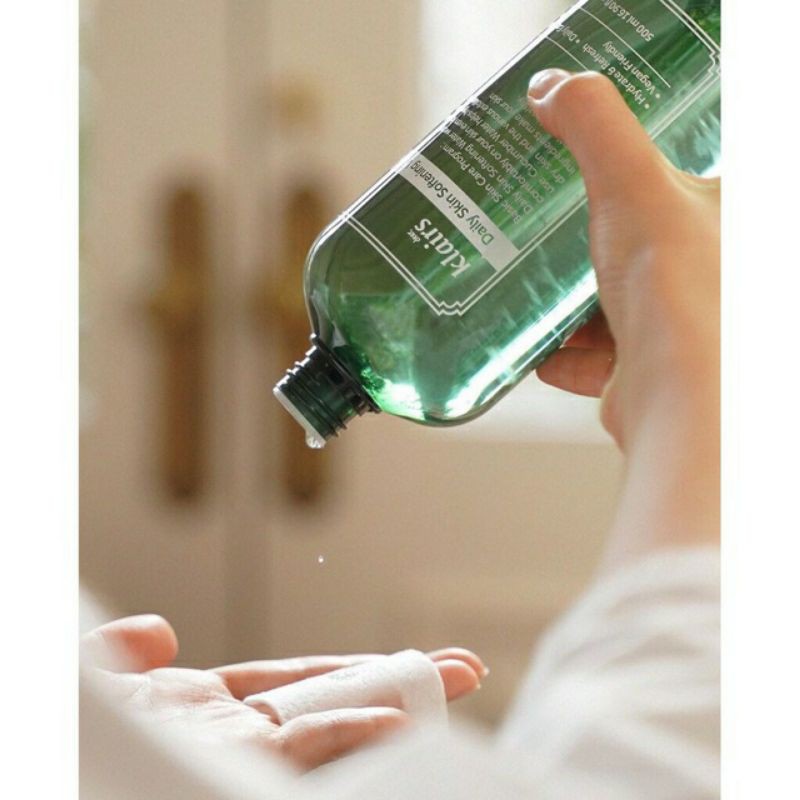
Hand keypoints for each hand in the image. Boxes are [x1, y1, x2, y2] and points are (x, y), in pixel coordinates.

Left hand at [81, 614, 485, 770]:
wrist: (44, 762)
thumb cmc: (63, 735)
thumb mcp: (82, 685)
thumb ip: (115, 654)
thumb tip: (162, 631)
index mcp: (200, 715)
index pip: (294, 688)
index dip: (351, 671)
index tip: (405, 663)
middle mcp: (228, 743)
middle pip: (330, 707)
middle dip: (399, 686)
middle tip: (464, 668)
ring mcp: (231, 762)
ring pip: (327, 737)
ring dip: (392, 715)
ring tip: (451, 687)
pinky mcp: (225, 776)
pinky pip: (295, 761)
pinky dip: (346, 743)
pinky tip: (389, 727)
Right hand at [527, 70, 718, 562]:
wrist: (680, 400)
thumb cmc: (679, 294)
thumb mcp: (632, 185)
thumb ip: (594, 126)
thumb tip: (554, 88)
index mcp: (729, 219)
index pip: (684, 184)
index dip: (638, 178)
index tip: (593, 178)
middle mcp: (718, 276)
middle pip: (643, 250)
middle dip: (591, 248)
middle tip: (550, 235)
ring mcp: (688, 330)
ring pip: (620, 309)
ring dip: (572, 308)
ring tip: (534, 295)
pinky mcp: (656, 376)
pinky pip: (604, 360)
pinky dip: (569, 356)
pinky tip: (541, 351)